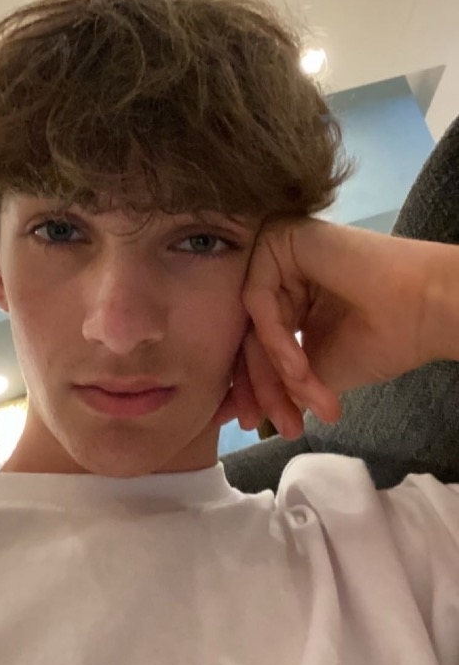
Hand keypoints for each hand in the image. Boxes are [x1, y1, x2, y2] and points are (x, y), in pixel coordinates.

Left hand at [217, 218, 442, 439]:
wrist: (425, 311)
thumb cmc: (381, 339)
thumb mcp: (314, 371)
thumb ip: (276, 382)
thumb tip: (239, 413)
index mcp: (287, 296)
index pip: (253, 343)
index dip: (253, 389)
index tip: (257, 427)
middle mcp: (278, 271)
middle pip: (248, 333)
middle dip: (263, 387)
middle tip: (282, 426)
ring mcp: (278, 252)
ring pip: (252, 323)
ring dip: (277, 372)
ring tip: (306, 402)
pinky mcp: (282, 238)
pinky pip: (259, 299)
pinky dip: (277, 340)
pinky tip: (301, 368)